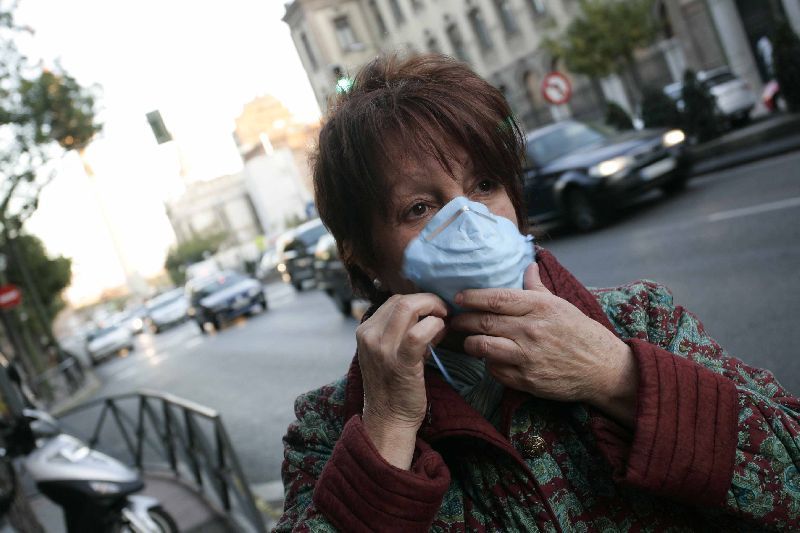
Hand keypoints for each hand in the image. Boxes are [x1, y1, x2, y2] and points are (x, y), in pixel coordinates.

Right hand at [356, 293, 447, 467]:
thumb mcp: (387, 352)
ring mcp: (382, 349)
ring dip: (432, 309)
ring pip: (408, 308)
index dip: (418, 300)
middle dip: (428, 301)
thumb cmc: (392, 386)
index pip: (393, 301)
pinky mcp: (399, 362)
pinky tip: (441, 332)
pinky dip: (434, 326)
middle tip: (443, 313)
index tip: (433, 311)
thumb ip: (401, 331)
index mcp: (365, 331)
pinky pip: (418, 333)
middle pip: (401, 300)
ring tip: (443, 321)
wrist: (388, 420)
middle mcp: (370, 336)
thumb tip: (430, 313)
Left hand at [449, 263, 636, 425]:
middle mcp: (531, 330)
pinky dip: (488, 364)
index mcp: (540, 307)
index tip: (459, 298)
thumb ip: (538, 288)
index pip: (496, 299)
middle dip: (463, 321)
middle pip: (484, 323)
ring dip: (470, 344)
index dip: (472, 297)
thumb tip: (527, 266)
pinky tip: (490, 359)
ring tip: (468, 341)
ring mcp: (528, 357)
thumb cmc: (582, 334)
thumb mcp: (562, 305)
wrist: (604, 369)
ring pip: (483, 348)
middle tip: (454, 320)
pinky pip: (495, 371)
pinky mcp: (527, 380)